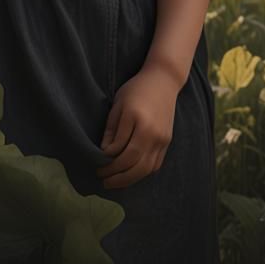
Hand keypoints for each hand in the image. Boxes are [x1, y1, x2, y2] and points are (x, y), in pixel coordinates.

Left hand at [96, 63, 180, 188]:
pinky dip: (142, 173)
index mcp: (136, 118)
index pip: (119, 148)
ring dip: (128, 179)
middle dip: (116, 176)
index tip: (97, 162)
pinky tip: (130, 174)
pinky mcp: (167, 142)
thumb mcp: (118, 104)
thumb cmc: (136, 89)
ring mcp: (162, 139)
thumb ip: (112, 129)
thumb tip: (105, 152)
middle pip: (133, 163)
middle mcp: (151, 132)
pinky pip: (155, 165)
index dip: (107, 159)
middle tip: (102, 179)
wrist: (163, 81)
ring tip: (114, 182)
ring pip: (145, 169)